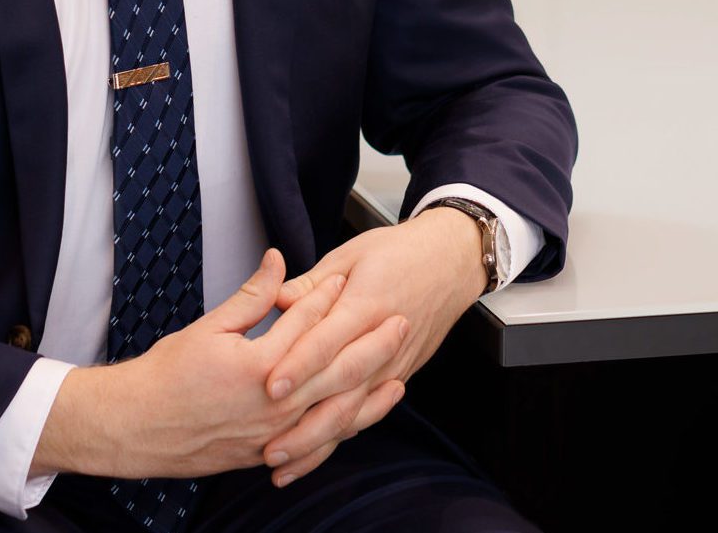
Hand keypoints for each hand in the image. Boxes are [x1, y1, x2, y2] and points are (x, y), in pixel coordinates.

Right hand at [33, 248, 407, 480]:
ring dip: (371, 392)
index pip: (307, 325)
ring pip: (336, 412)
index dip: (329, 298)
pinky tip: (360, 416)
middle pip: (337, 370)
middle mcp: (276, 404)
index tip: (349, 278)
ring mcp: (277, 433)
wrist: (142, 426)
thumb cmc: (168, 376)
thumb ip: (251, 297)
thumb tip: (276, 263)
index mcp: (261, 366)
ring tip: (398, 372)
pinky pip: (319, 440)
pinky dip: (345, 427)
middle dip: (372, 344)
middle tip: (400, 319)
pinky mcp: (271, 452)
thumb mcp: (209, 327)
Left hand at [258, 208, 485, 485]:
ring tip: (284, 464)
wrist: (450, 263)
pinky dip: (342, 437)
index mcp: (366, 304)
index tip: (269, 385)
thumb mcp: (350, 254)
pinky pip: (368, 413)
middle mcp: (381, 342)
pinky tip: (316, 454)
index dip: (299, 364)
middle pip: (340, 388)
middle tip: (267, 445)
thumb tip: (275, 299)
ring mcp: (393, 366)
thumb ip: (311, 284)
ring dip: (318, 441)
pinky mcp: (399, 377)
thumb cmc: (396, 252)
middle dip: (303, 420)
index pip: (328, 341)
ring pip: (354, 412)